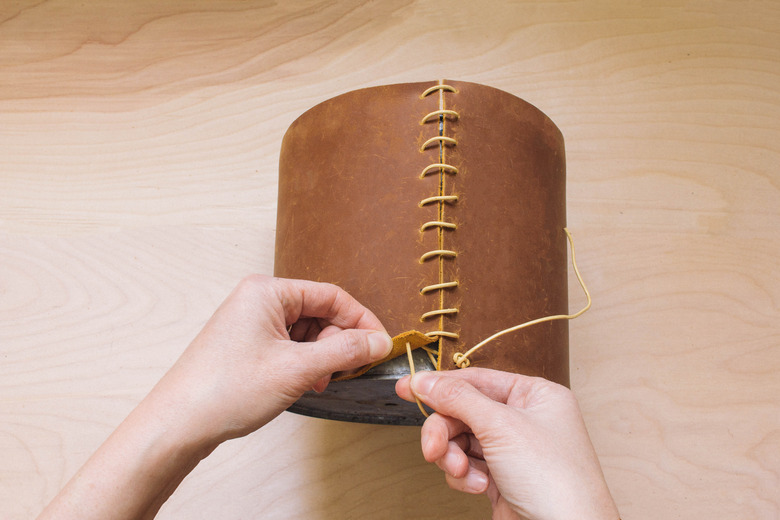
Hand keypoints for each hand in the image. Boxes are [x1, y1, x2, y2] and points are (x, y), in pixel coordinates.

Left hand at [39, 275, 392, 519]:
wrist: (178, 424)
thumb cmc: (226, 390)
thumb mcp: (298, 369)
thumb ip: (344, 351)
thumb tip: (378, 342)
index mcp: (267, 291)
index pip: (331, 295)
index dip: (361, 321)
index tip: (380, 345)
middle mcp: (257, 300)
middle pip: (319, 312)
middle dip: (337, 342)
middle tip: (346, 370)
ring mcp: (250, 322)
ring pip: (305, 332)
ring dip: (321, 356)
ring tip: (319, 382)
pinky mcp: (246, 345)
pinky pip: (288, 345)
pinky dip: (303, 363)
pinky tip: (304, 383)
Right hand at [395, 368, 618, 519]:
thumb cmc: (556, 480)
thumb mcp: (502, 427)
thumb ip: (458, 399)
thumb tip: (425, 379)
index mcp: (535, 395)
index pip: (477, 379)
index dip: (440, 384)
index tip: (406, 388)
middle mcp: (525, 420)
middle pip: (463, 412)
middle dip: (445, 432)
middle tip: (432, 448)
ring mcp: (513, 451)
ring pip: (461, 441)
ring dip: (453, 457)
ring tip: (460, 472)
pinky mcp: (502, 479)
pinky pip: (467, 466)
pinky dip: (465, 477)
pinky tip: (477, 486)